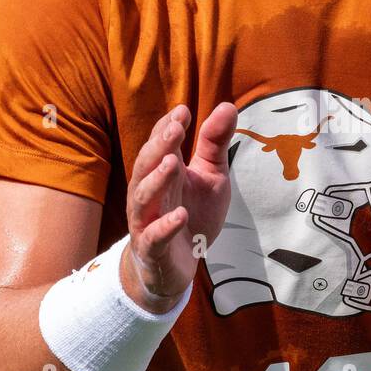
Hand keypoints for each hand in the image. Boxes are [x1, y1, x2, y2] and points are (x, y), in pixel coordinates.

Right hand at [121, 102, 238, 312]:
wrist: (177, 265)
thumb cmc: (193, 214)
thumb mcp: (212, 177)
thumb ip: (216, 144)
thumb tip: (228, 105)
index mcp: (164, 171)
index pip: (160, 143)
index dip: (168, 127)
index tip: (183, 111)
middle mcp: (150, 191)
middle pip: (147, 165)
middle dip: (159, 146)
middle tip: (176, 128)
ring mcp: (147, 220)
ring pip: (143, 197)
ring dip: (156, 180)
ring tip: (172, 163)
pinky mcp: (151, 248)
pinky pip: (153, 237)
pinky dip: (165, 226)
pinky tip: (180, 216)